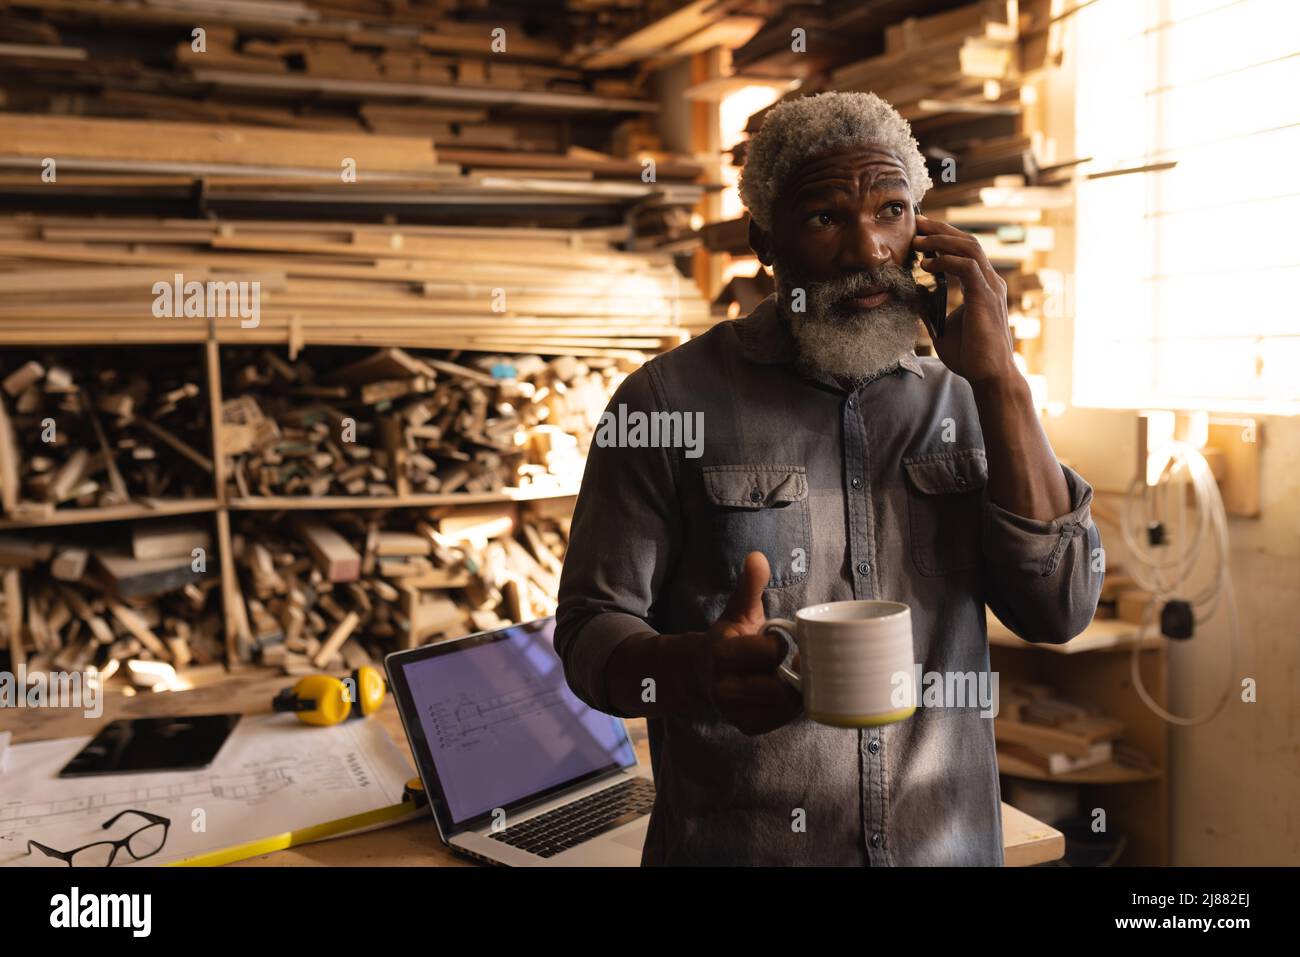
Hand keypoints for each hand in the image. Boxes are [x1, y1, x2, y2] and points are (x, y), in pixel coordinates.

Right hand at [701, 551, 802, 735]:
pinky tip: (787, 695)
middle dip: (789, 673)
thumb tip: (757, 556)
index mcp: (721, 654)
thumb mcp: (738, 610)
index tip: (778, 639)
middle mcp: (723, 687)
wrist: (702, 672)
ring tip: (792, 678)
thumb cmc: (729, 637)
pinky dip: (786, 710)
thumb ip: (749, 586)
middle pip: (775, 687)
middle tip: (795, 662)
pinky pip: (776, 723)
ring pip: (779, 708)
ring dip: (793, 693)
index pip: (766, 653)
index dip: (778, 645)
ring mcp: (732, 711)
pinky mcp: (743, 726)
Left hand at [912, 215, 1016, 386]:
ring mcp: (990, 288)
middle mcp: (990, 281)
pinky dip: (946, 262)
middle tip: (916, 222)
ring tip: (917, 241)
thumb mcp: (941, 326)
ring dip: (941, 241)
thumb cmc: (970, 354)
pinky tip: (927, 265)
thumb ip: (930, 306)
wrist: (988, 376)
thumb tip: (914, 293)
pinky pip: (968, 269)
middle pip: (967, 241)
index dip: (943, 237)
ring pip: (969, 248)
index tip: (919, 231)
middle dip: (940, 229)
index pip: (964, 250)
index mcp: (982, 285)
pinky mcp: (986, 298)